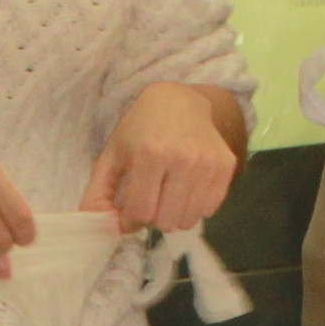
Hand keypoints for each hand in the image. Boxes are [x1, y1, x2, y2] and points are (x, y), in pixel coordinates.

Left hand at [84, 85, 242, 233]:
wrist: (178, 100)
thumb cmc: (140, 129)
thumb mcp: (112, 154)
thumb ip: (99, 192)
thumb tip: (98, 225)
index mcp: (150, 154)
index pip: (140, 212)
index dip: (129, 221)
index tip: (128, 213)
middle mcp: (183, 159)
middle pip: (166, 221)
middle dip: (152, 219)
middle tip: (149, 200)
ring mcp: (208, 163)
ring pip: (188, 220)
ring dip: (174, 215)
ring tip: (167, 195)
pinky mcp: (226, 166)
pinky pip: (209, 209)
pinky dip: (194, 207)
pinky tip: (186, 188)